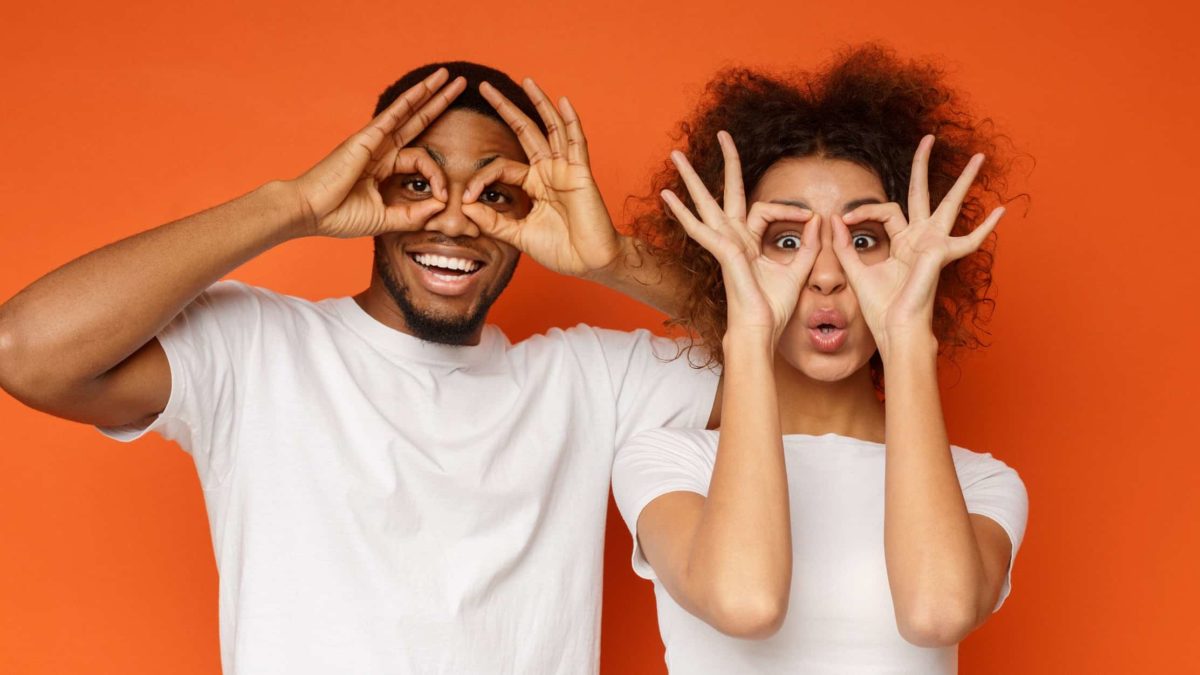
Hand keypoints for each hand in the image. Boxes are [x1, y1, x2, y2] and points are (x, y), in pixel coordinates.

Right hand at [289, 68, 466, 238]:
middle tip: (460, 85)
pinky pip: (394, 114)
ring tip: (450, 76)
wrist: (311, 212)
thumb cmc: (340, 216)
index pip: (421, 161)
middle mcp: (381, 149)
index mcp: (383, 167)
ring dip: (430, 92)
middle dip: (439, 104)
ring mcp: (374, 140)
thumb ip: (412, 215)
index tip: (442, 197)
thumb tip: (440, 207)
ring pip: (409, 111)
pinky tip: (427, 87)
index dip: (437, 176)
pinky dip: (411, 99)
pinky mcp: (367, 137)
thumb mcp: (385, 219)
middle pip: (417, 121)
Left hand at [459, 79, 622, 276]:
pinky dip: (571, 121)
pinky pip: (576, 142)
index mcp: (534, 185)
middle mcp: (549, 171)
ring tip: (526, 79)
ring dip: (539, 103)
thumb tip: (465, 207)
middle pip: (525, 131)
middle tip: (485, 87)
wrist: (589, 263)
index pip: (502, 167)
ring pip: (551, 128)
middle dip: (506, 108)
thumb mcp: (518, 236)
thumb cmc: (561, 251)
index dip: (481, 179)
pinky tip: (563, 101)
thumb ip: (493, 222)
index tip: (467, 199)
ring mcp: (566, 169)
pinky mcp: (581, 173)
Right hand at [661, 132, 818, 342]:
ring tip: (675, 155)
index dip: (789, 210)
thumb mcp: (798, 270)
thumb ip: (808, 245)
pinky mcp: (721, 253)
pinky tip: (667, 196)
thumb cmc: (773, 308)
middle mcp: (733, 239)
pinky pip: (699, 229)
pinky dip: (682, 212)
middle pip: (726, 192)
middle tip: (722, 133)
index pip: (765, 209)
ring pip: (705, 203)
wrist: (760, 330)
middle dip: (726, 162)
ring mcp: (723, 245)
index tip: (809, 220)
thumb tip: (817, 219)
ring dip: (690, 178)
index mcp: (749, 242)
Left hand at [830, 135, 1003, 357]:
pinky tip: (1000, 211)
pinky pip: (968, 241)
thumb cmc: (881, 309)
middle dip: (924, 165)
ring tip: (979, 158)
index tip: (843, 221)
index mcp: (903, 242)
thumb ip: (845, 247)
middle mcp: (921, 240)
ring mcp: (934, 246)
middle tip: (929, 138)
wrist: (895, 331)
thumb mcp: (856, 273)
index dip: (864, 211)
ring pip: (950, 205)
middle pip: (923, 194)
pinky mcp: (939, 255)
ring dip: (965, 181)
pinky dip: (984, 228)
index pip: (886, 210)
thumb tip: (833, 220)